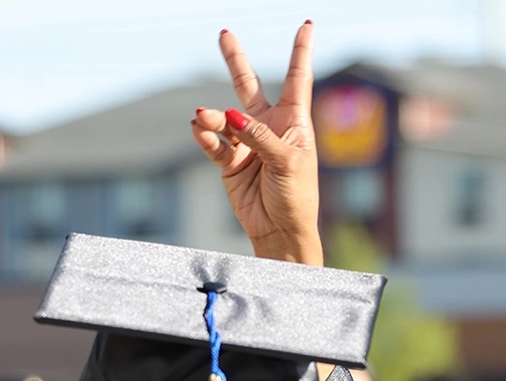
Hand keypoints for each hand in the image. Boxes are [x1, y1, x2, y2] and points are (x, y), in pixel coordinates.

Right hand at [191, 23, 322, 265]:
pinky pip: (212, 141)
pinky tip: (198, 129)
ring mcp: (247, 142)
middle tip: (224, 33)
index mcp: (294, 123)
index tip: (307, 24)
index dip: (301, 52)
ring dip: (213, 116)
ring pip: (224, 117)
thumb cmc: (297, 198)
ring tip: (203, 117)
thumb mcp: (287, 163)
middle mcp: (269, 127)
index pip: (297, 79)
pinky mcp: (229, 161)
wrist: (280, 231)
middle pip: (249, 85)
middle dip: (236, 60)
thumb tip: (230, 114)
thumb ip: (260, 136)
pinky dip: (204, 135)